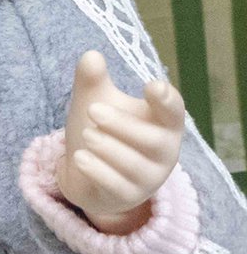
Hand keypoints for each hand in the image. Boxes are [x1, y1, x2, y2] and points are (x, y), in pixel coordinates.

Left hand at [57, 50, 184, 234]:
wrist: (85, 172)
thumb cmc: (101, 130)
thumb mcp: (94, 102)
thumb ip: (93, 81)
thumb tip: (91, 56)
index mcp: (163, 124)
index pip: (174, 113)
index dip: (167, 101)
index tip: (152, 86)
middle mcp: (163, 152)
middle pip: (155, 140)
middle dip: (123, 125)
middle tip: (93, 110)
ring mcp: (148, 178)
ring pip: (133, 164)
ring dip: (107, 147)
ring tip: (86, 134)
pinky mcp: (127, 196)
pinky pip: (116, 186)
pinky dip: (97, 171)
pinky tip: (79, 157)